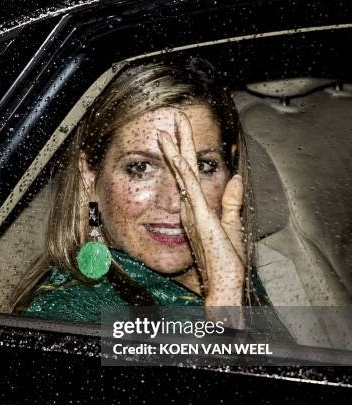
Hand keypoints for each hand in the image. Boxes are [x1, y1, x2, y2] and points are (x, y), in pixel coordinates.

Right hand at [158, 110, 244, 306]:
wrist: (223, 285)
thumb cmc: (226, 262)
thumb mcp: (233, 225)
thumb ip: (232, 202)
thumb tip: (237, 179)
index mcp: (196, 210)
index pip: (190, 176)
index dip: (185, 154)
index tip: (181, 135)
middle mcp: (189, 208)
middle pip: (183, 169)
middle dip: (178, 143)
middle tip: (173, 120)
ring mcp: (192, 211)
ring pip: (182, 174)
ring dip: (175, 150)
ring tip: (167, 129)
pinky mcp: (199, 216)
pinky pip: (189, 189)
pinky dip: (182, 170)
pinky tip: (177, 154)